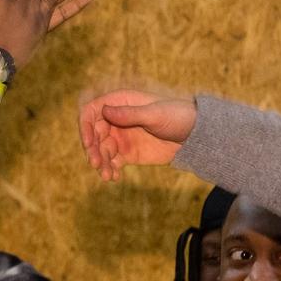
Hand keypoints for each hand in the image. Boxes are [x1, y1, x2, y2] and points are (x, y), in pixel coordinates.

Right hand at [78, 86, 196, 180]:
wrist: (195, 136)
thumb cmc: (176, 117)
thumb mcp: (154, 115)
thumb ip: (130, 114)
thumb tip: (104, 110)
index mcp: (120, 103)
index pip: (92, 112)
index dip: (85, 126)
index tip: (87, 142)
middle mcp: (116, 120)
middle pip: (93, 134)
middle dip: (92, 149)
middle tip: (96, 164)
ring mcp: (121, 137)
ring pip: (101, 150)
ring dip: (100, 163)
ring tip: (107, 176)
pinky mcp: (127, 153)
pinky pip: (112, 162)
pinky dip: (109, 170)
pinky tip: (114, 177)